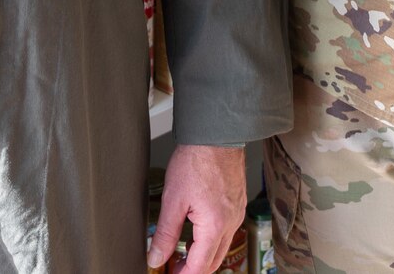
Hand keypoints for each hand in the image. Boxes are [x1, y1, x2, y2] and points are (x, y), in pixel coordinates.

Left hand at [148, 143, 246, 273]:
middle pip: (213, 261)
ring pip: (221, 247)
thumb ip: (164, 234)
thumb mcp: (172, 200)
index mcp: (215, 226)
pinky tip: (197, 231)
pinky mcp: (237, 203)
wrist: (216, 134)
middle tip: (174, 267)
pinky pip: (227, 231)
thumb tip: (156, 257)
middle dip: (193, 269)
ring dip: (203, 254)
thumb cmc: (196, 160)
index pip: (200, 266)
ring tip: (182, 250)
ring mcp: (237, 213)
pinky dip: (211, 239)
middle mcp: (231, 223)